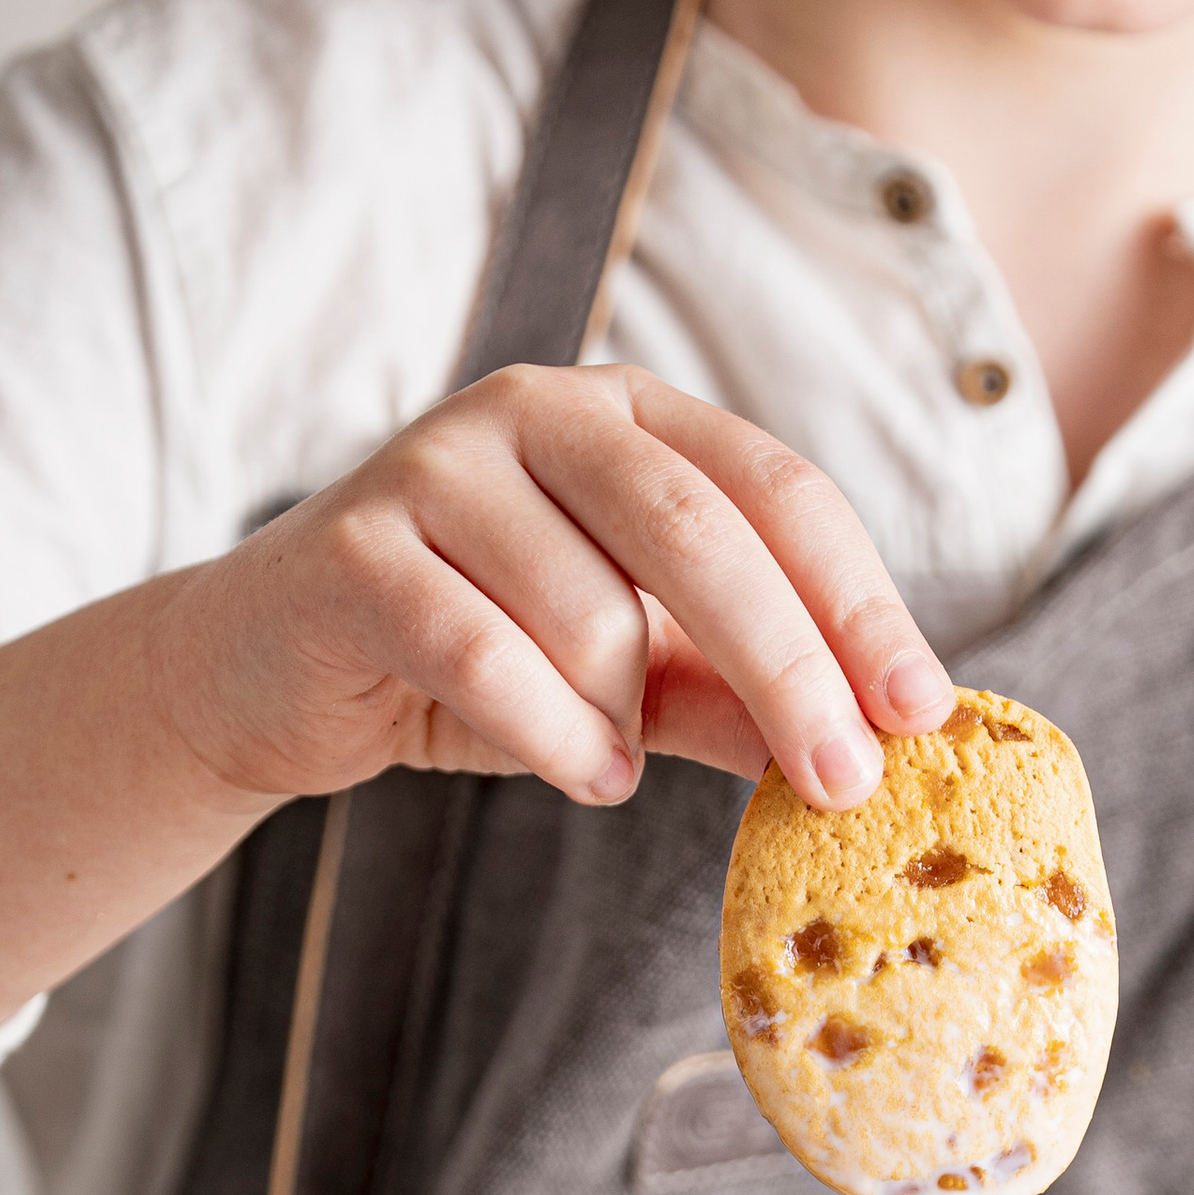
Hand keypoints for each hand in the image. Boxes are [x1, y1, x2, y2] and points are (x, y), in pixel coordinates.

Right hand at [159, 364, 954, 813]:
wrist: (270, 671)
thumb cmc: (476, 658)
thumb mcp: (632, 676)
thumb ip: (736, 695)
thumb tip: (873, 748)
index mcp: (626, 416)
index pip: (777, 488)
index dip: (860, 601)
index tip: (923, 711)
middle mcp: (535, 410)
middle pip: (703, 532)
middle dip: (792, 669)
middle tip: (845, 784)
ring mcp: (435, 465)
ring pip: (592, 613)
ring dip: (626, 721)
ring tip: (610, 758)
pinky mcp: (353, 548)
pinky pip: (485, 658)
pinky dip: (553, 739)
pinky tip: (579, 772)